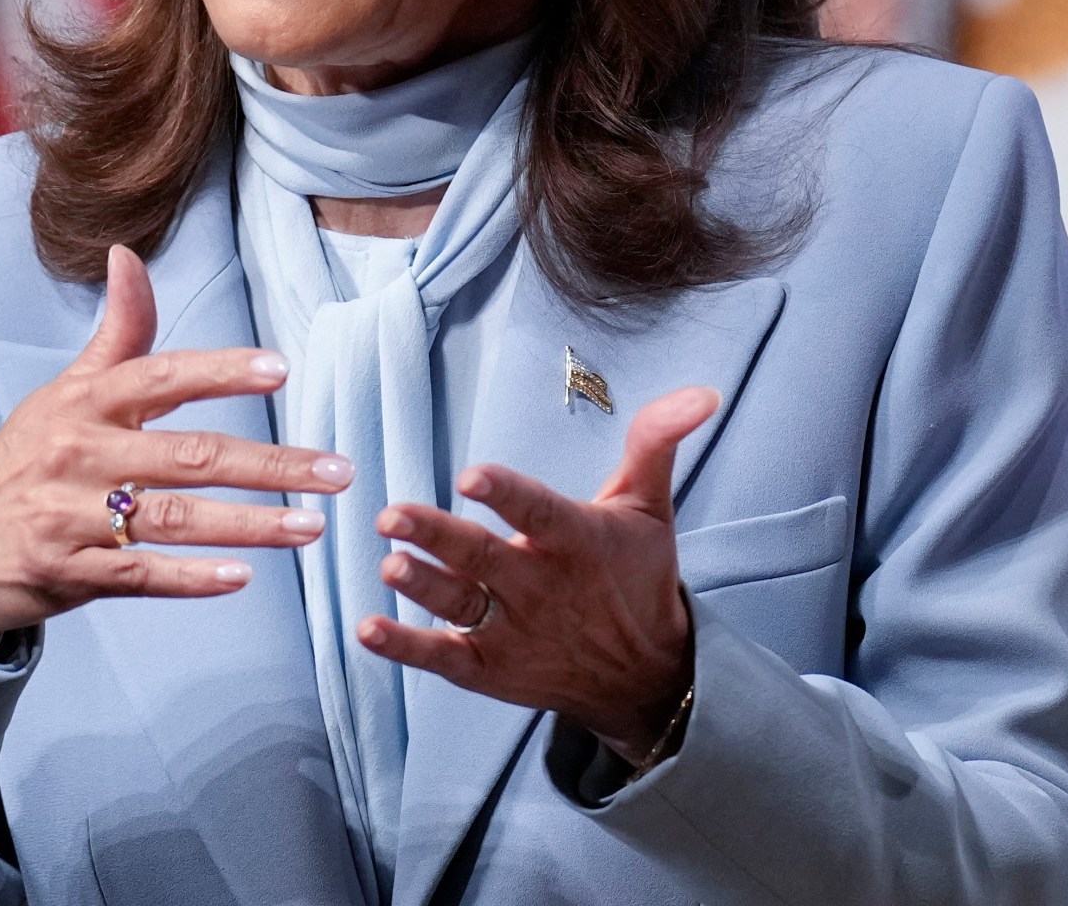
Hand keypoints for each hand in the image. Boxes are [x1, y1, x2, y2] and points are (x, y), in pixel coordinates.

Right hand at [0, 245, 354, 649]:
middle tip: (337, 471)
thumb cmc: (21, 463)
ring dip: (250, 523)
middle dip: (271, 463)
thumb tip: (128, 254)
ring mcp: (69, 516)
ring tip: (312, 526)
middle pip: (189, 455)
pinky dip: (190, 578)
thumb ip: (115, 334)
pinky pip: (138, 575)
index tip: (282, 371)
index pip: (161, 375)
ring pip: (173, 519)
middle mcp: (77, 453)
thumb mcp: (61, 394)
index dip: (221, 370)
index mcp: (85, 403)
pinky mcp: (65, 573)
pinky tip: (241, 577)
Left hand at [358, 386, 717, 761]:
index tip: (473, 476)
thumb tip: (699, 391)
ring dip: (422, 587)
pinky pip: (443, 657)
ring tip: (389, 566)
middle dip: (438, 537)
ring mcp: (512, 632)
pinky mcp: (490, 668)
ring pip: (459, 607)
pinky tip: (368, 629)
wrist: (645, 677)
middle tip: (392, 515)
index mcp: (576, 542)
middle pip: (483, 559)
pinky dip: (406, 647)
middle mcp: (540, 588)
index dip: (506, 494)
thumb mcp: (649, 507)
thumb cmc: (639, 578)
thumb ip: (656, 443)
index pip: (538, 513)